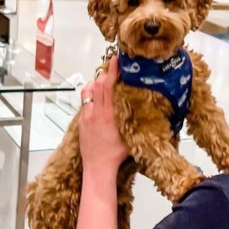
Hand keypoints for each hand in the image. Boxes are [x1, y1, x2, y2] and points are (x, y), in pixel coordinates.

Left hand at [78, 55, 129, 173]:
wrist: (98, 167)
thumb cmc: (116, 155)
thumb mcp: (130, 136)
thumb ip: (135, 121)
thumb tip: (147, 111)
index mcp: (109, 115)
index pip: (108, 87)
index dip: (111, 71)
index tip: (115, 61)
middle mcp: (95, 113)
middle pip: (97, 85)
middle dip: (104, 72)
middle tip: (112, 65)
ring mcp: (86, 116)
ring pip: (88, 91)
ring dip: (95, 82)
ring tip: (103, 80)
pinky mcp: (81, 121)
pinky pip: (85, 102)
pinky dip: (91, 95)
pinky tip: (98, 97)